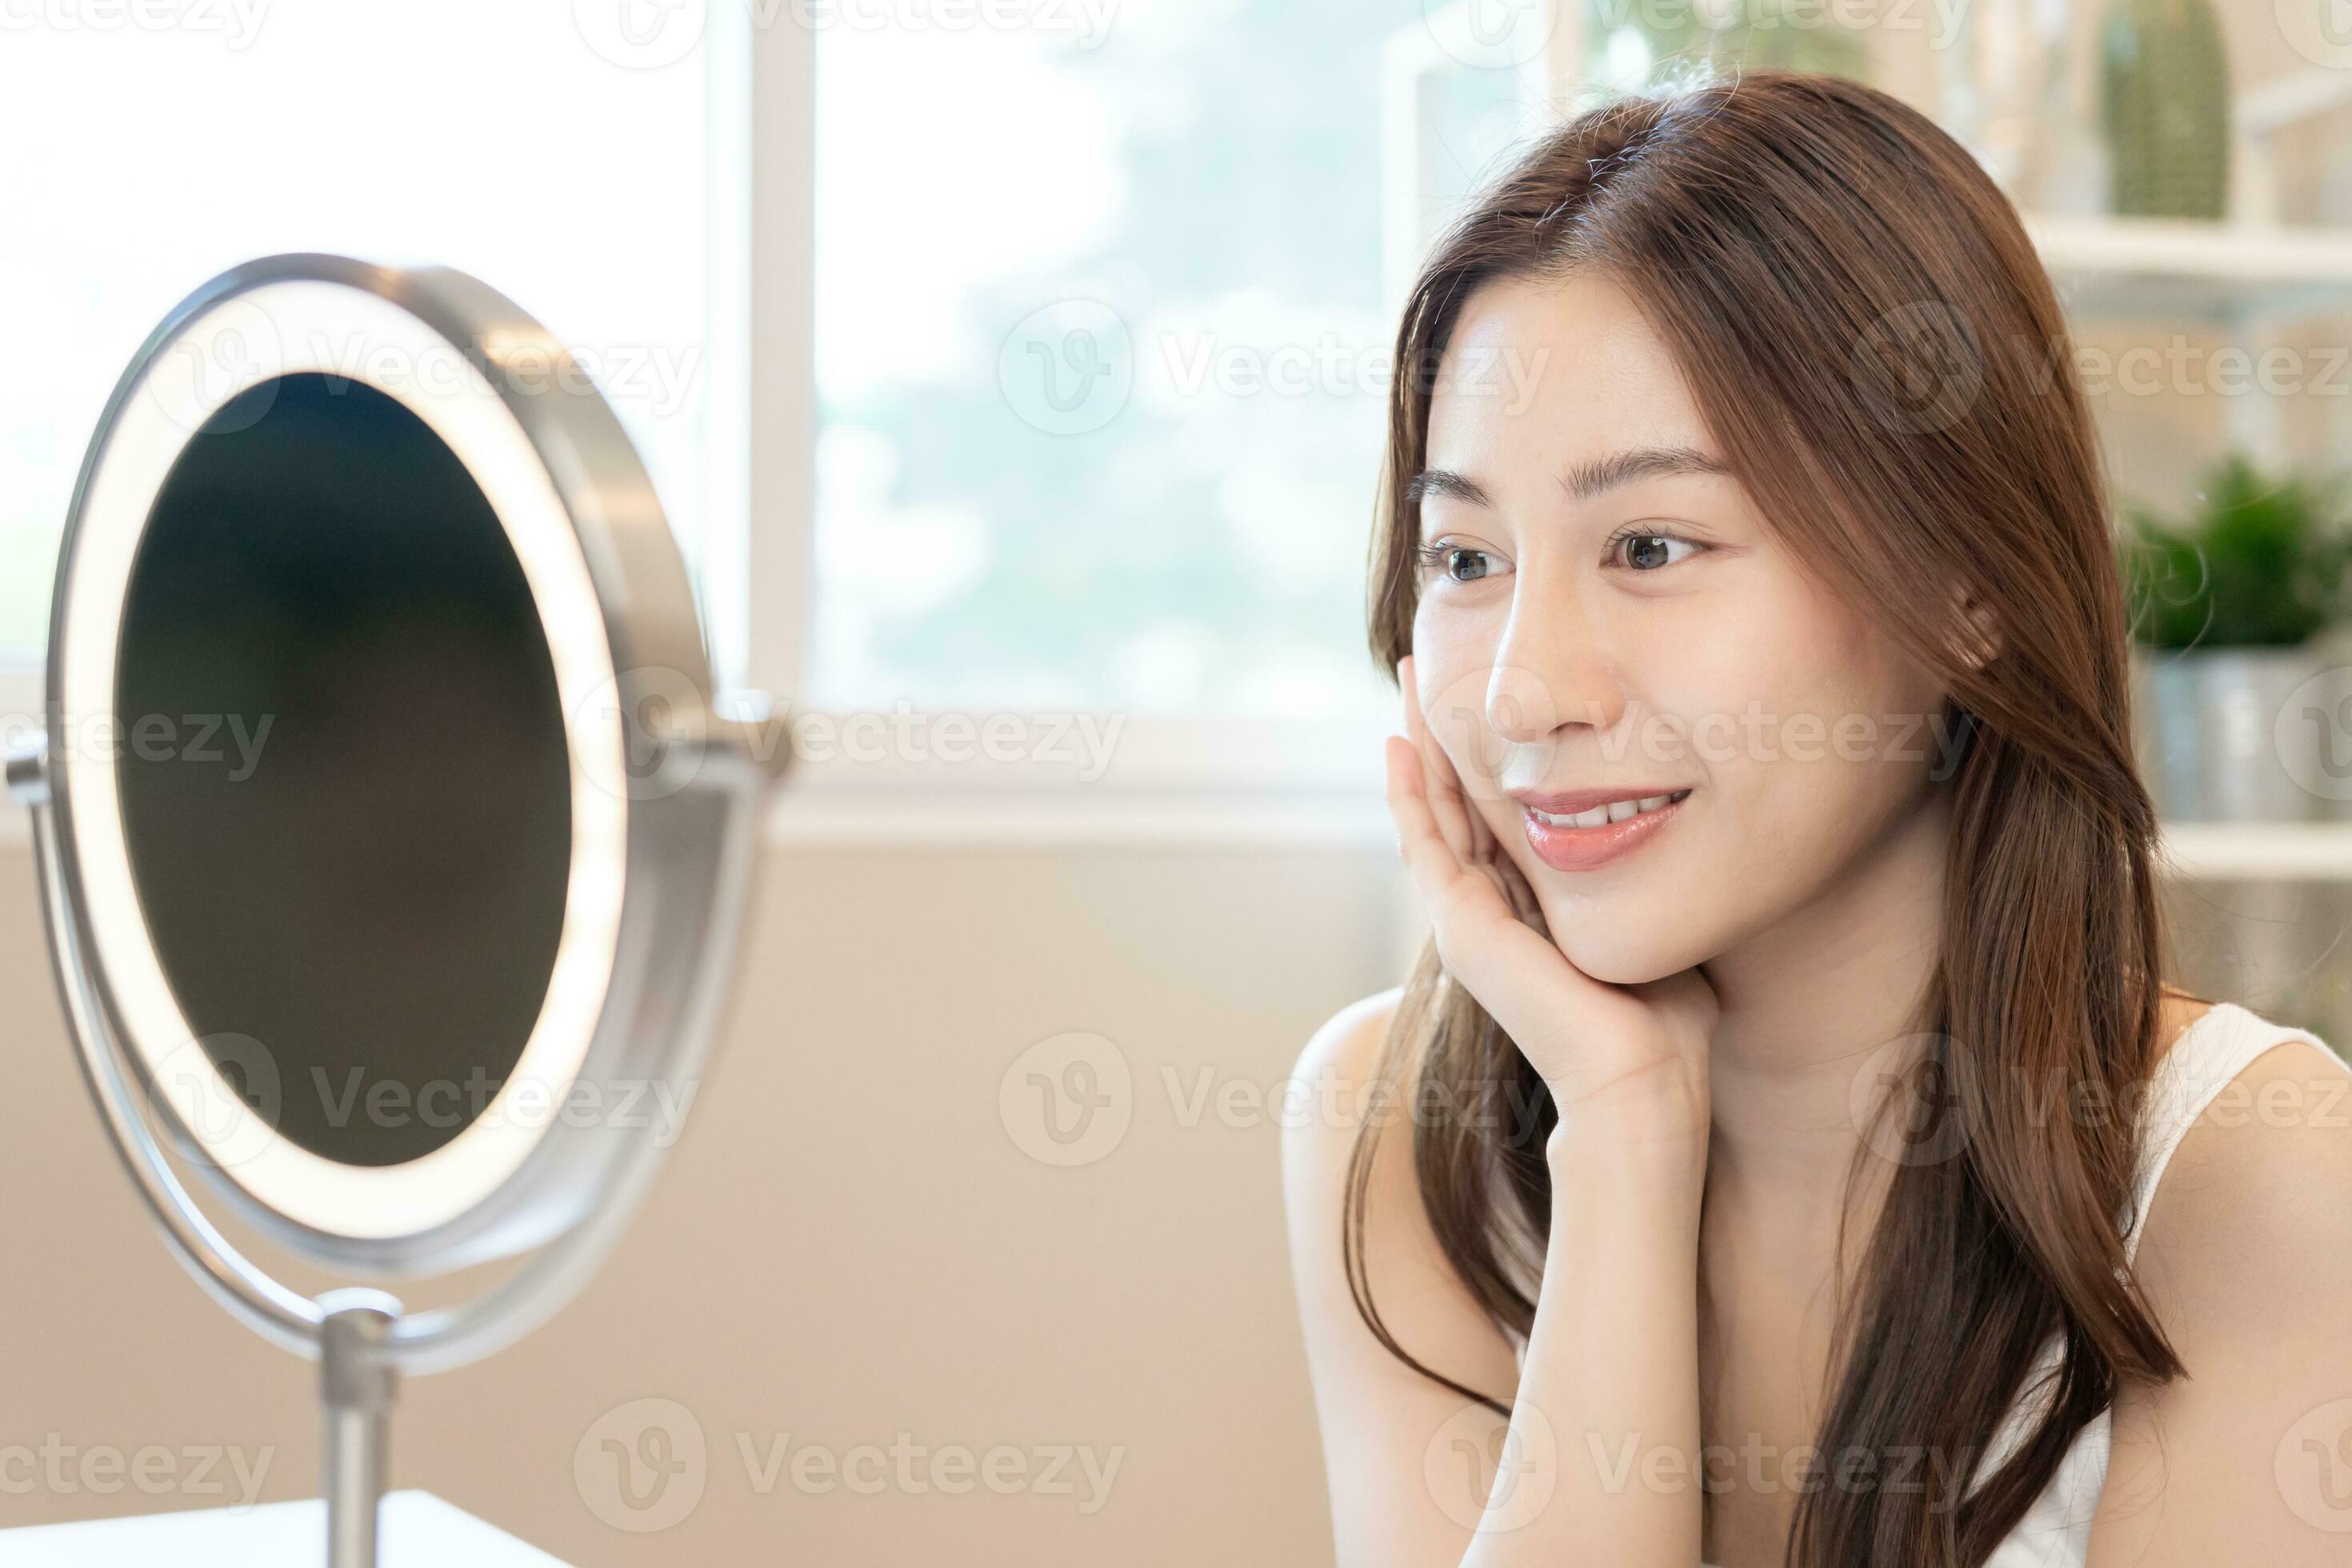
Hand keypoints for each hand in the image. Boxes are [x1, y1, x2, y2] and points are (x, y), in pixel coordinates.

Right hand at [1385, 655, 1715, 1148]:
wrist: (1643, 1084)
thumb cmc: (1667, 1024)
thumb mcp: (1651, 922)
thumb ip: (1647, 882)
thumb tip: (1684, 831)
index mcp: (1528, 912)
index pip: (1493, 817)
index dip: (1481, 757)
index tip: (1478, 698)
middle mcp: (1488, 914)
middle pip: (1451, 804)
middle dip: (1439, 735)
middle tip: (1424, 669)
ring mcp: (1467, 923)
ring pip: (1430, 814)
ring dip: (1417, 747)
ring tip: (1407, 683)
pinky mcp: (1462, 930)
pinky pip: (1426, 846)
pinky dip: (1410, 796)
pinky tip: (1402, 747)